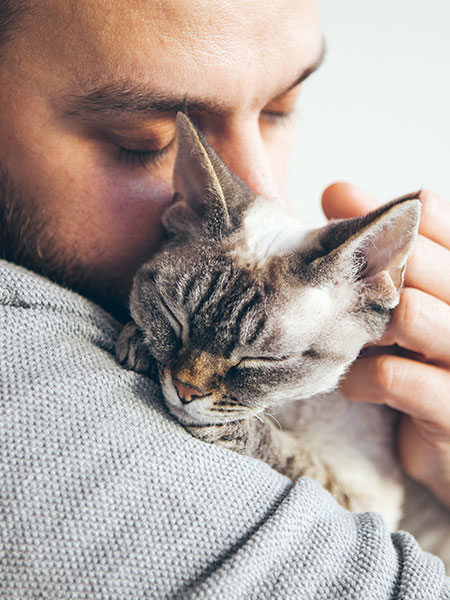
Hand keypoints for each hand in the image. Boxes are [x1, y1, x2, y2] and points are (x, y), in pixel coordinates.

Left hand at [322, 182, 449, 508]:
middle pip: (420, 262)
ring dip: (363, 327)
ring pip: (410, 312)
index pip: (435, 216)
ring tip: (351, 342)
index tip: (339, 216)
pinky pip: (395, 375)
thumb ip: (383, 248)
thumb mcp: (409, 300)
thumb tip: (337, 190)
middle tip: (339, 297)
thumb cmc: (427, 364)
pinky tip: (355, 383)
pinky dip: (360, 376)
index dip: (385, 216)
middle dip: (368, 275)